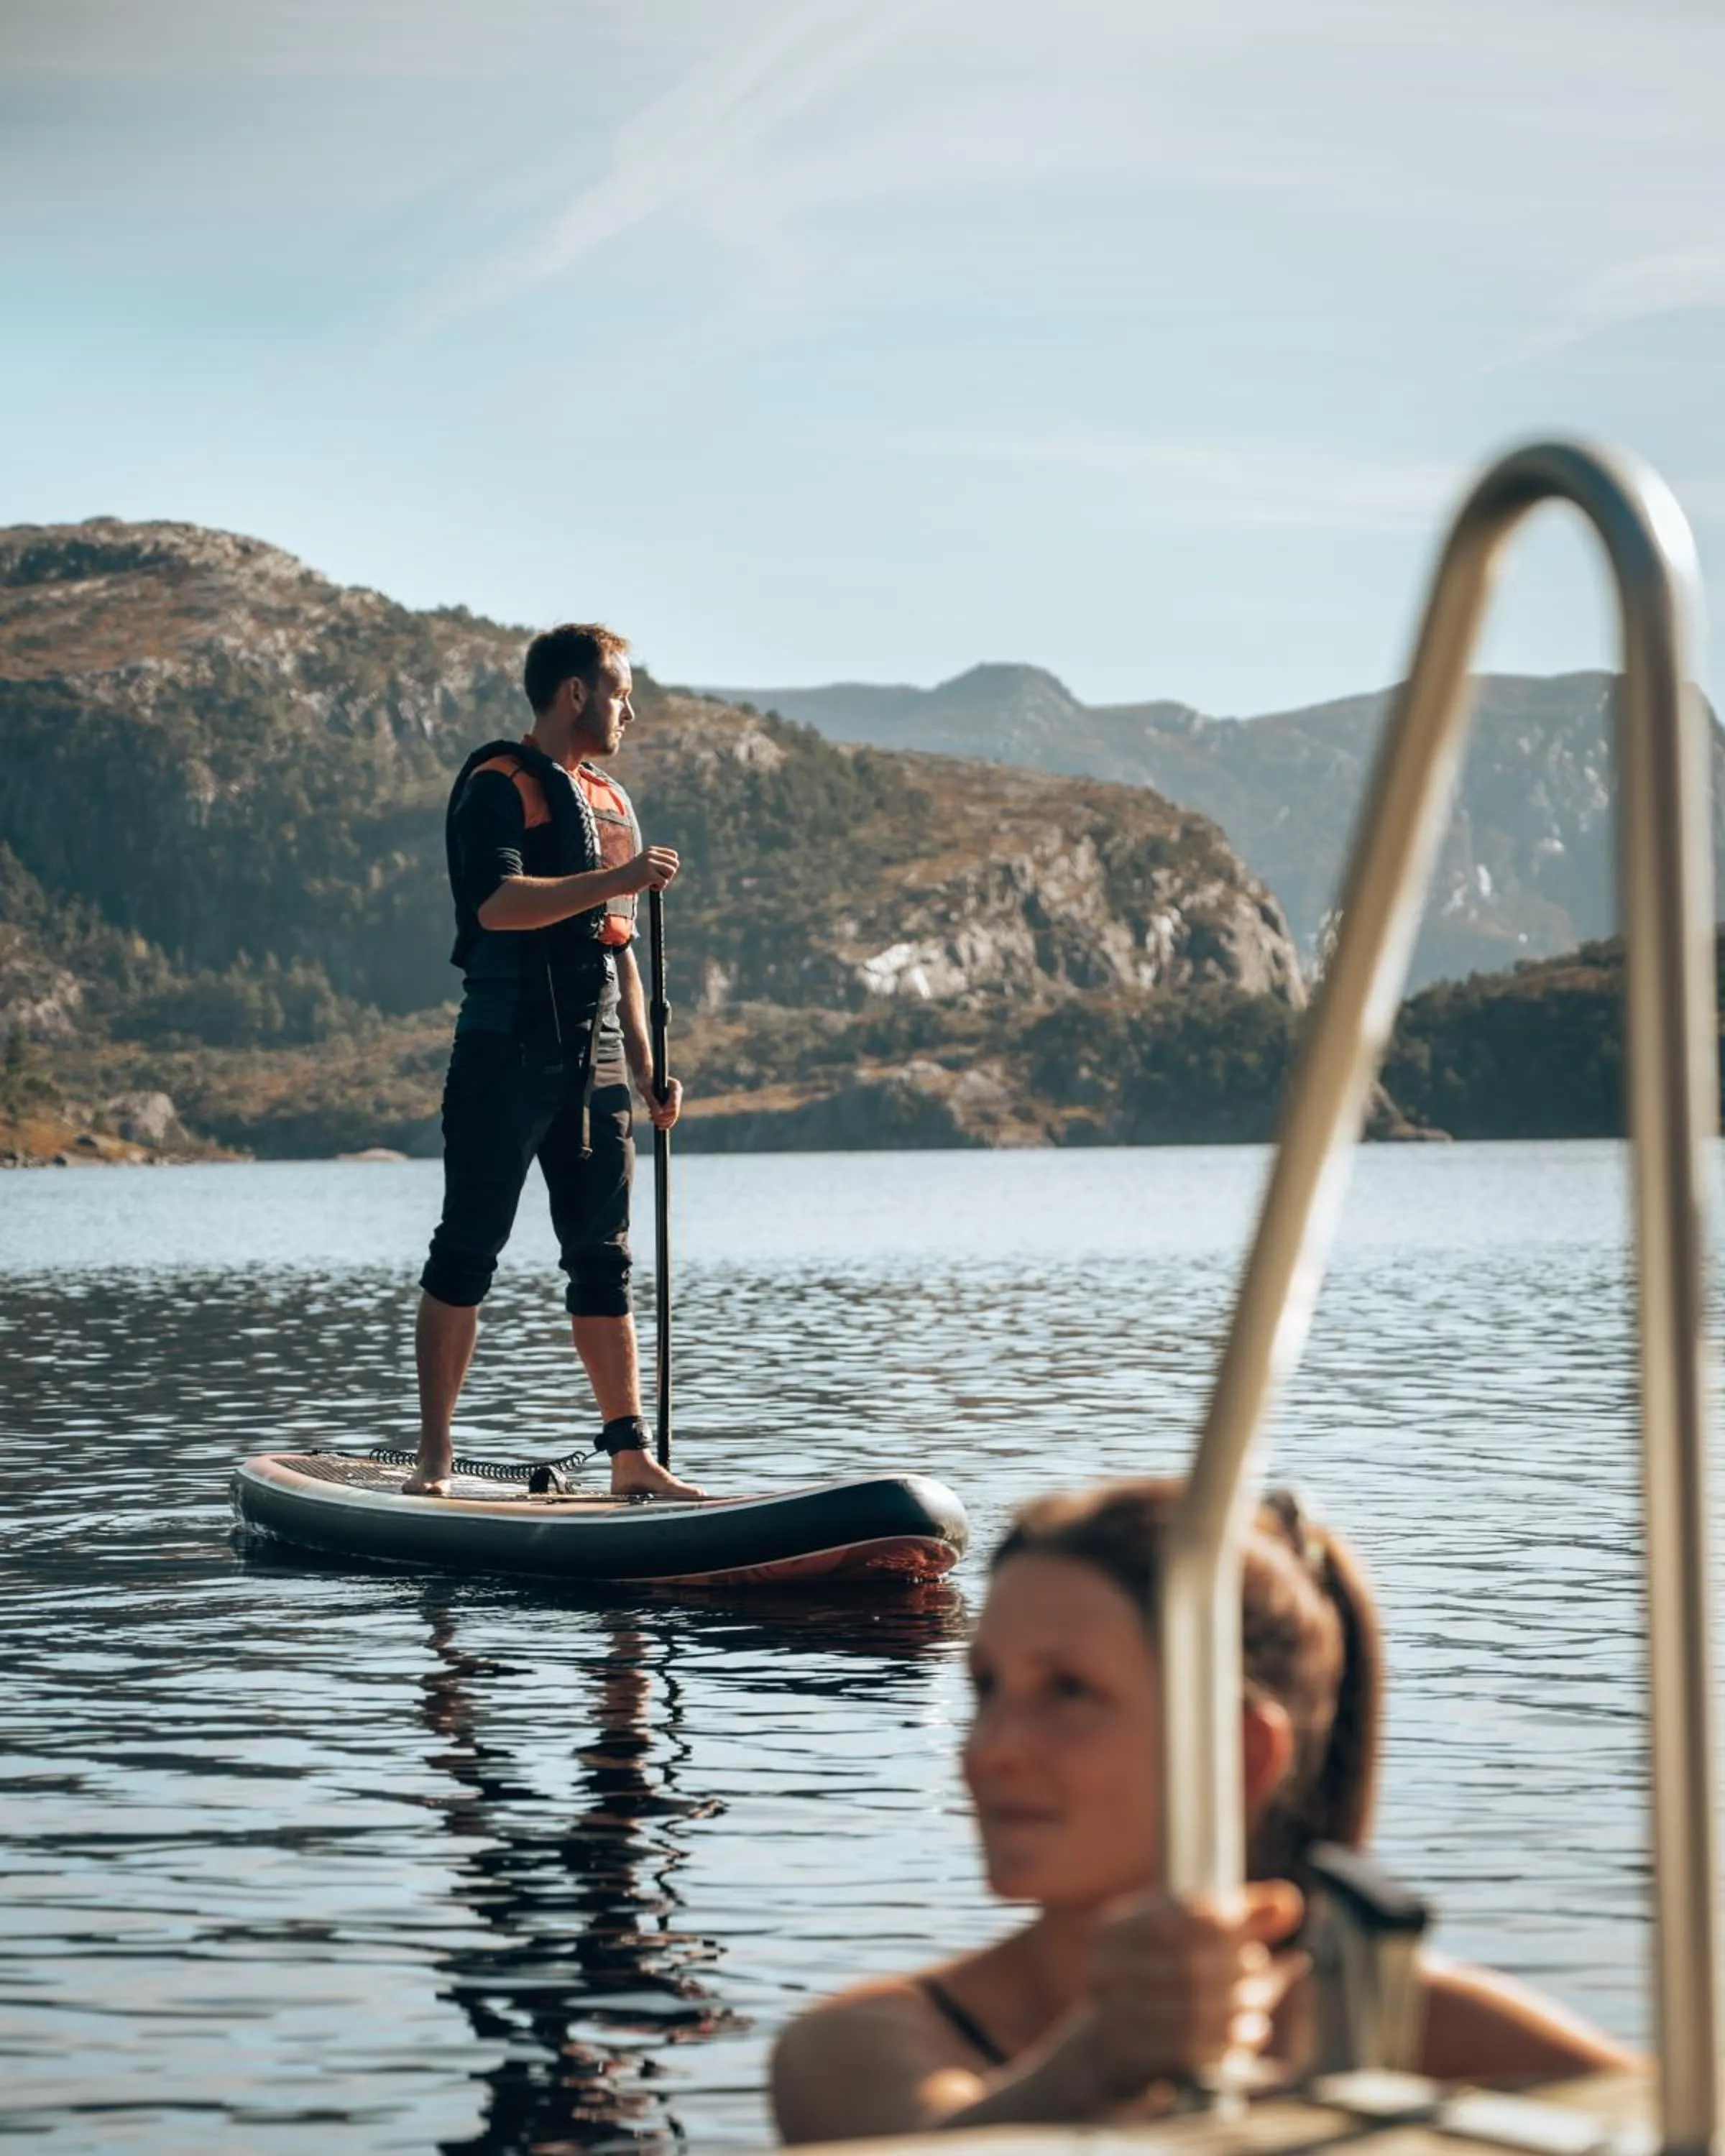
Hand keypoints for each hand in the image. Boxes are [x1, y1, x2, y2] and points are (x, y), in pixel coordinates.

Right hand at [618, 844, 679, 893]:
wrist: (616, 881)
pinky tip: (648, 887)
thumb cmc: (631, 876)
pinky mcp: (649, 874)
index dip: (670, 866)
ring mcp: (650, 863)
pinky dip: (659, 888)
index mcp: (652, 850)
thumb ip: (657, 862)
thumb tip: (675, 865)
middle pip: (675, 863)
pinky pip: (664, 882)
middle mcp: (652, 854)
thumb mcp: (644, 864)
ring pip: (671, 871)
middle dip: (668, 874)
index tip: (659, 872)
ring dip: (664, 880)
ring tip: (652, 882)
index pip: (673, 855)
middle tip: (656, 879)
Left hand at [641, 1075, 681, 1130]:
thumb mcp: (645, 1090)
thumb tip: (659, 1113)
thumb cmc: (644, 1081)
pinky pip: (670, 1117)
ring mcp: (675, 1100)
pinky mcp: (670, 1105)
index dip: (665, 1111)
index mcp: (675, 1086)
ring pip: (673, 1116)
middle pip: (674, 1112)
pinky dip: (662, 1121)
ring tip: (651, 1118)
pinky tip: (652, 1118)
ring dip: (662, 1121)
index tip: (652, 1113)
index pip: (674, 1103)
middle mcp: (677, 1093)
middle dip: (663, 1118)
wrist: (644, 1078)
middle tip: (651, 1117)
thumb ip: (652, 1101)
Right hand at [1084, 1882, 1305, 2101]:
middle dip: (1237, 1969)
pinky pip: (1188, 2051)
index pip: (1178, 1914)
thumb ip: (1241, 1915)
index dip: (1225, 1921)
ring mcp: (1111, 2014)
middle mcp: (1103, 1966)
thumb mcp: (1195, 1939)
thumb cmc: (1166, 1979)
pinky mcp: (1128, 2057)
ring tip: (1262, 2006)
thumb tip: (1289, 1901)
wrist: (1116, 2048)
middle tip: (1267, 1970)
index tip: (1255, 1929)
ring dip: (1238, 2008)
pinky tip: (1251, 2031)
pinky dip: (1228, 2041)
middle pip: (1189, 1965)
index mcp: (1114, 1928)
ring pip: (1191, 2010)